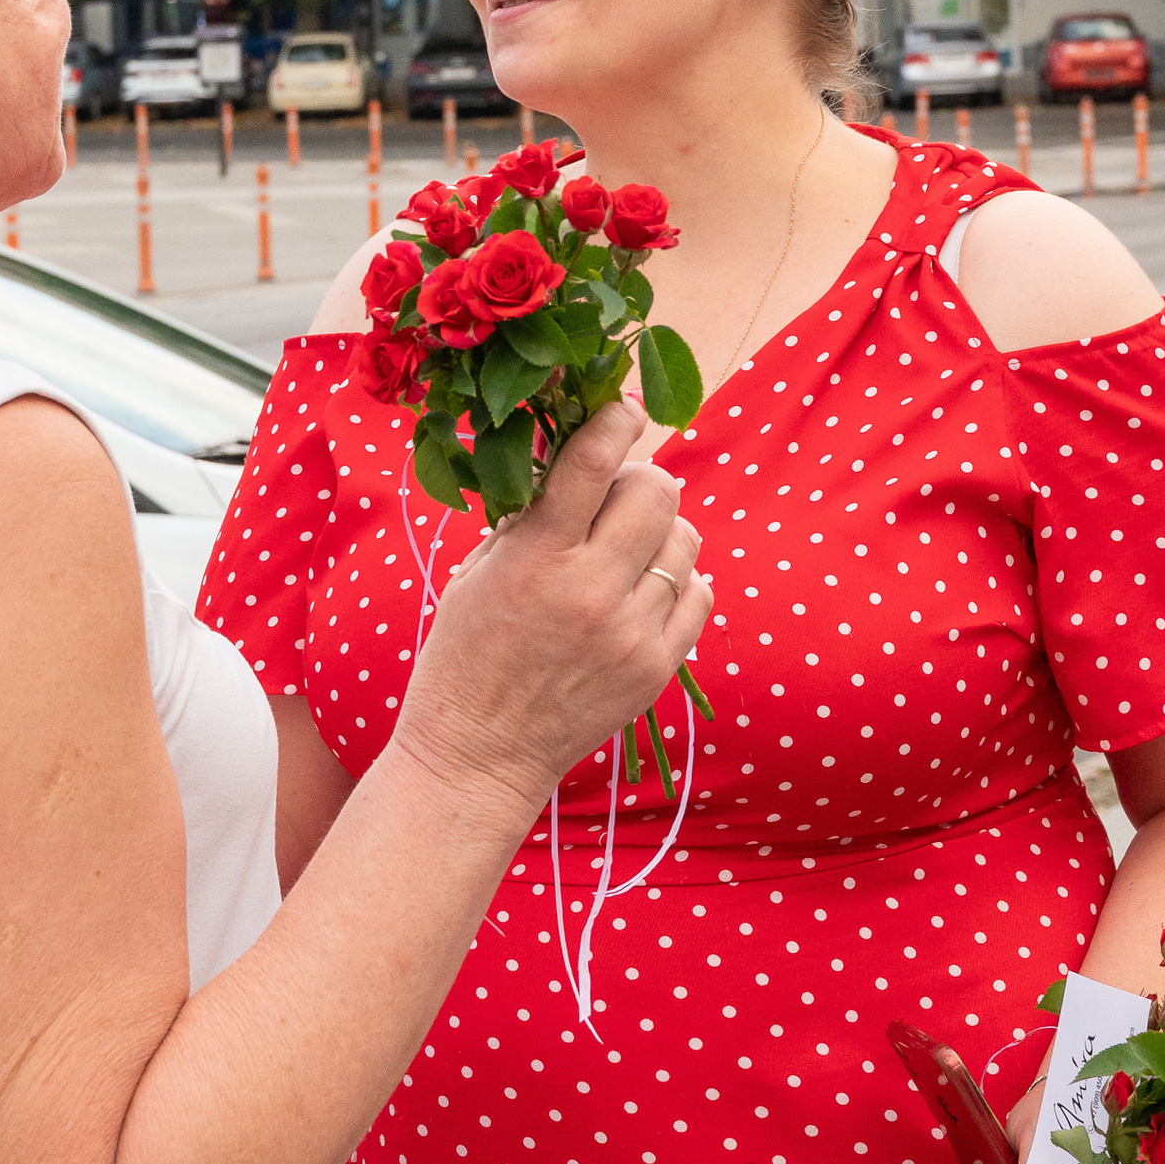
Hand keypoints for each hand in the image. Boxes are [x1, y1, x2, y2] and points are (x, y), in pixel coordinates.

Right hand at [405, 399, 707, 808]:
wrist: (479, 754)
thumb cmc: (465, 654)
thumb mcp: (479, 571)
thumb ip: (528, 515)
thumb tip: (574, 453)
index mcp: (536, 559)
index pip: (593, 462)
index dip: (615, 420)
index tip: (620, 409)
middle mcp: (591, 591)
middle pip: (658, 491)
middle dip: (640, 478)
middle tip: (617, 493)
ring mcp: (631, 633)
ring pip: (684, 540)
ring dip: (658, 531)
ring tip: (625, 550)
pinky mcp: (657, 668)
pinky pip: (699, 594)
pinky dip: (678, 579)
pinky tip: (645, 588)